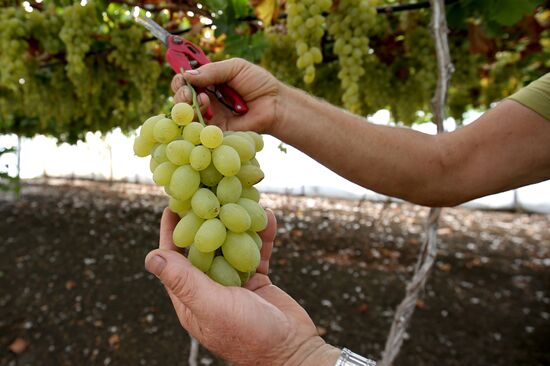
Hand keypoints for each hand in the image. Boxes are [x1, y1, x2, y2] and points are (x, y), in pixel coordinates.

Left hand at [145, 208, 339, 365]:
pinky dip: (261, 234)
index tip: (172, 202)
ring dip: (236, 221)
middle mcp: (210, 287)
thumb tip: (150, 257)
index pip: (174, 258)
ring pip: (230, 244)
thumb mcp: (213, 306)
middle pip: (203, 246)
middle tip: (208, 190)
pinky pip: (257, 251)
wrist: (293, 351)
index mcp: (191, 297)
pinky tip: (267, 216)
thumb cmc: (249, 335)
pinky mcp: (257, 280)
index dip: (172, 230)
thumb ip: (184, 281)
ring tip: (241, 195)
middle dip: (206, 218)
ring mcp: (234, 283)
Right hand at [171, 58, 282, 133]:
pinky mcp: (215, 131)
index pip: (185, 81)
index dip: (180, 79)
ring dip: (188, 106)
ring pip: (186, 115)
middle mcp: (206, 99)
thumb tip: (187, 75)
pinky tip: (207, 113)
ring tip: (203, 100)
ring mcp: (210, 116)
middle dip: (180, 94)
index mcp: (208, 82)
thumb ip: (212, 70)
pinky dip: (197, 121)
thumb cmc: (259, 83)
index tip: (183, 78)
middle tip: (189, 93)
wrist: (275, 104)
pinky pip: (198, 130)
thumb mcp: (235, 68)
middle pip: (181, 98)